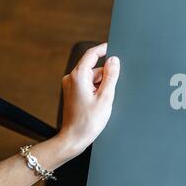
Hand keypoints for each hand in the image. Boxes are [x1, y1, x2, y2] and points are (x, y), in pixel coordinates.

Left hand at [58, 43, 119, 159]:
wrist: (74, 138)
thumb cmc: (88, 121)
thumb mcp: (106, 97)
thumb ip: (111, 76)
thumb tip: (114, 60)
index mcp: (78, 76)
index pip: (92, 54)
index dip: (104, 49)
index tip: (114, 48)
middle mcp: (71, 78)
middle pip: (94, 68)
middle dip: (106, 76)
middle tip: (110, 92)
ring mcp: (71, 86)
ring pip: (92, 77)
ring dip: (101, 85)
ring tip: (103, 102)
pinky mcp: (72, 92)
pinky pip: (88, 84)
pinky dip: (96, 90)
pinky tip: (98, 103)